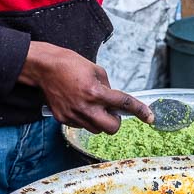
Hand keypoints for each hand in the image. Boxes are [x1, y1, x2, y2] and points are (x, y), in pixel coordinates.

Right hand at [19, 42, 153, 133]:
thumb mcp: (96, 69)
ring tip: (92, 105)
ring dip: (100, 120)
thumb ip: (108, 86)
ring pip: (96, 129)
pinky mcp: (63, 119)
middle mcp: (85, 107)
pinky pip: (81, 126)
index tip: (149, 117)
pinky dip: (86, 119)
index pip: (124, 104)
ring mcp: (73, 115)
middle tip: (111, 110)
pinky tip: (79, 106)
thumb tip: (113, 100)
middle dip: (116, 121)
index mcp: (96, 92)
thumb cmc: (69, 64)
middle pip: (111, 128)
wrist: (43, 67)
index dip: (140, 111)